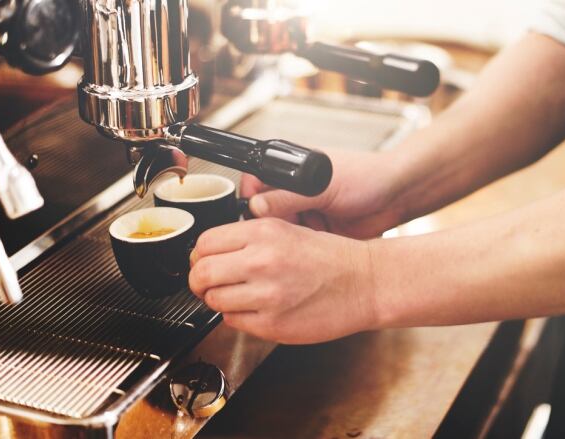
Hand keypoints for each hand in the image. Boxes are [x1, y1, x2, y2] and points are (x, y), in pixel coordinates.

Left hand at [188, 217, 379, 343]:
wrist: (365, 283)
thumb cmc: (331, 258)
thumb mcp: (288, 229)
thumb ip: (248, 238)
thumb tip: (211, 252)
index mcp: (264, 232)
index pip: (204, 243)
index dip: (200, 255)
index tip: (205, 261)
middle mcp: (262, 261)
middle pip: (201, 273)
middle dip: (200, 281)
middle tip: (208, 284)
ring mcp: (267, 295)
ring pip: (214, 300)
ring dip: (219, 301)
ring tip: (239, 296)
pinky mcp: (273, 324)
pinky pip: (233, 322)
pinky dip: (238, 317)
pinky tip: (257, 309)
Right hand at [241, 148, 403, 238]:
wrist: (398, 196)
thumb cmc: (366, 176)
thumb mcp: (323, 186)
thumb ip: (288, 197)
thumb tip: (256, 207)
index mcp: (292, 170)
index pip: (256, 183)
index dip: (251, 201)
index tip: (256, 218)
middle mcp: (296, 191)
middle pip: (265, 212)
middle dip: (271, 226)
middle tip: (282, 234)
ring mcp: (307, 212)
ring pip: (282, 231)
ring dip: (289, 239)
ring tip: (304, 239)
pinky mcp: (318, 233)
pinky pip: (300, 244)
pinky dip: (303, 249)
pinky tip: (314, 247)